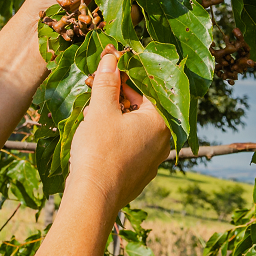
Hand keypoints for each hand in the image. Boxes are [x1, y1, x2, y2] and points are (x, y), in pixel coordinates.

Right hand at [66, 47, 169, 208]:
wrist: (93, 198)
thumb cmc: (99, 150)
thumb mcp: (101, 110)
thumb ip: (107, 82)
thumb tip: (111, 57)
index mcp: (160, 121)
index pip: (148, 88)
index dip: (126, 75)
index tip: (109, 68)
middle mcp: (163, 141)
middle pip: (142, 108)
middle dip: (118, 97)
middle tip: (96, 90)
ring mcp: (153, 161)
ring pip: (135, 128)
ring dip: (115, 117)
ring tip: (92, 115)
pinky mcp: (140, 175)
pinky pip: (131, 147)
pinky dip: (116, 138)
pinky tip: (96, 137)